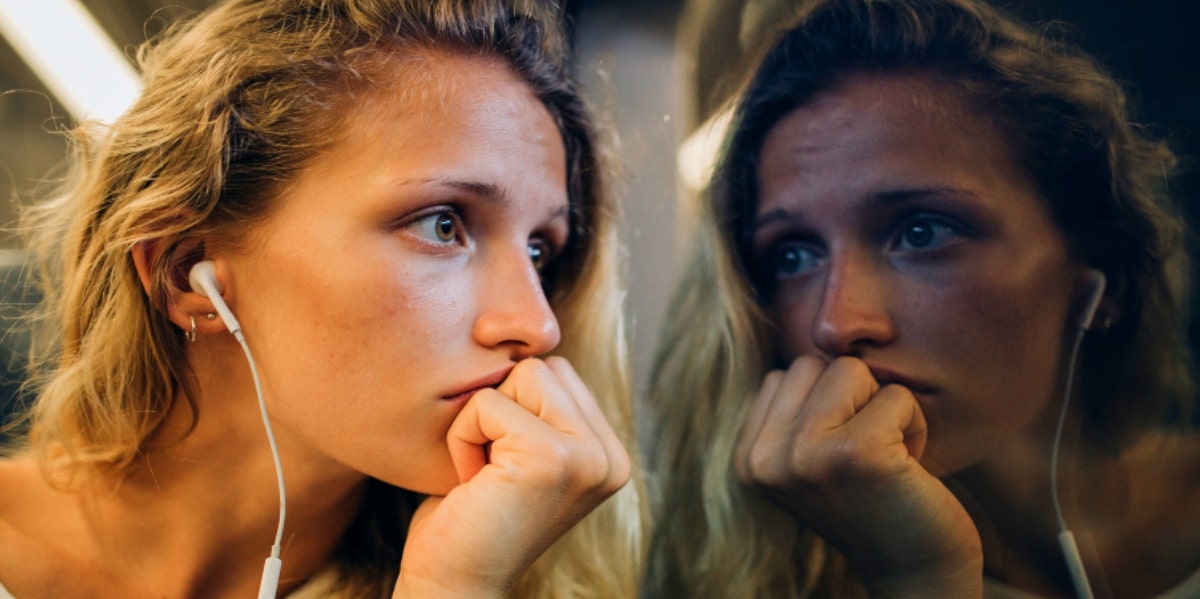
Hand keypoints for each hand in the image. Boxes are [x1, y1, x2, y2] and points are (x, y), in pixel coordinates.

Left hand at [393, 357, 630, 598]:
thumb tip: (529, 341)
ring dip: (481, 421)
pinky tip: (472, 484)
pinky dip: (463, 438)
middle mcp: (609, 459)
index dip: (512, 408)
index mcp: (609, 456)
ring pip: (522, 375)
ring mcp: (587, 459)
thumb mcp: (520, 455)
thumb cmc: (470, 518)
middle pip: (544, 368)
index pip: (558, 374)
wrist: (451, 584)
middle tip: (491, 471)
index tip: (504, 467)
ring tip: (484, 475)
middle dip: (501, 408)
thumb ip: (542, 412)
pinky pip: (488, 404)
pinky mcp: (552, 459)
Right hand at [735, 356, 981, 597]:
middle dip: (853, 398)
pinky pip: (896, 396)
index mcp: (748, 460)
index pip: (786, 375)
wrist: (915, 571)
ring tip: (886, 458)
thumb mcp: (812, 457)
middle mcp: (767, 460)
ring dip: (883, 408)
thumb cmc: (874, 502)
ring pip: (851, 370)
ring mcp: (807, 457)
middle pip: (813, 364)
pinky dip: (915, 425)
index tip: (841, 456)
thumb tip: (817, 332)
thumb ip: (795, 411)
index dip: (828, 404)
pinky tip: (909, 469)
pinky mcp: (857, 454)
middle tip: (868, 455)